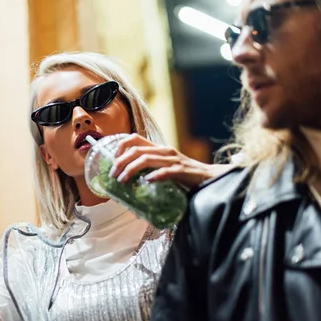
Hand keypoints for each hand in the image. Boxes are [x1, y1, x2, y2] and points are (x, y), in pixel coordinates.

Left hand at [108, 133, 229, 189]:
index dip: (120, 146)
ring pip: (146, 160)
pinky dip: (154, 176)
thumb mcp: (164, 167)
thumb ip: (149, 169)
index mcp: (158, 149)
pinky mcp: (181, 171)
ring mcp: (173, 160)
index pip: (135, 138)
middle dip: (120, 162)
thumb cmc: (184, 175)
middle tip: (113, 175)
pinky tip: (147, 182)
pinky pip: (165, 172)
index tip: (112, 159)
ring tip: (122, 181)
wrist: (207, 177)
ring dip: (131, 170)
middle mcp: (164, 151)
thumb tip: (128, 180)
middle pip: (136, 150)